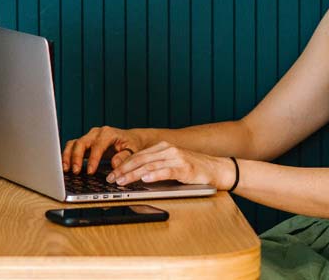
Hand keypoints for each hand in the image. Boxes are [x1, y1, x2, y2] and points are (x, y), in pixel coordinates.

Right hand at [61, 126, 147, 174]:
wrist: (131, 140)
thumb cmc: (132, 145)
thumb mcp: (133, 151)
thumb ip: (124, 158)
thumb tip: (114, 165)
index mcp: (108, 133)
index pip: (97, 145)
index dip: (92, 159)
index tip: (90, 171)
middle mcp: (96, 133)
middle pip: (81, 142)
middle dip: (76, 157)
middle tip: (75, 171)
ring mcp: (89, 137)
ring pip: (73, 144)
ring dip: (68, 156)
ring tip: (66, 170)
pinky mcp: (84, 143)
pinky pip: (72, 147)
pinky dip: (67, 156)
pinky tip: (66, 167)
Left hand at [107, 141, 235, 188]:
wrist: (217, 169)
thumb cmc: (193, 169)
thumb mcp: (171, 165)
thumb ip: (155, 167)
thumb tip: (135, 177)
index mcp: (162, 147)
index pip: (137, 156)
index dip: (122, 164)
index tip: (111, 173)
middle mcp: (168, 150)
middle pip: (140, 160)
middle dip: (123, 170)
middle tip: (111, 179)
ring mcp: (177, 158)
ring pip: (150, 166)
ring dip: (134, 174)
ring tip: (122, 181)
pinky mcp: (185, 168)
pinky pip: (167, 171)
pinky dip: (155, 175)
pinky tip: (145, 179)